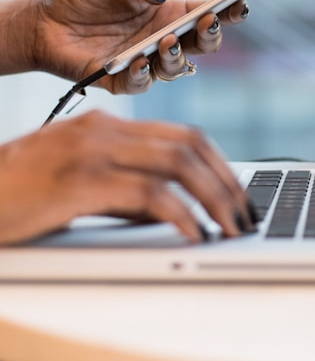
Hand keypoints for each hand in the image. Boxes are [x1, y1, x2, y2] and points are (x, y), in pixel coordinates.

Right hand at [0, 110, 254, 244]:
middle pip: (190, 145)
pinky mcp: (79, 182)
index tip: (238, 194)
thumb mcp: (78, 184)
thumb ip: (125, 190)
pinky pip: (149, 194)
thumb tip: (174, 211)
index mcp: (105, 126)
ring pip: (178, 164)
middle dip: (227, 182)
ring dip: (214, 198)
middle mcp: (102, 131)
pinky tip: (194, 234)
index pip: (183, 134)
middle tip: (245, 215)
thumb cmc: (15, 197)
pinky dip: (181, 214)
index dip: (220, 164)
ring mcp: (91, 152)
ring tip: (230, 227)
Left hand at [28, 0, 248, 92]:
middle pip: (204, 45)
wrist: (39, 20)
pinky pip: (142, 84)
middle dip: (212, 36)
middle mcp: (163, 39)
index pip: (209, 13)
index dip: (229, 11)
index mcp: (169, 12)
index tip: (241, 4)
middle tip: (208, 22)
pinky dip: (144, 74)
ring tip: (166, 40)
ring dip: (177, 55)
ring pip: (177, 68)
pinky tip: (139, 59)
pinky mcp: (121, 80)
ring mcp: (145, 62)